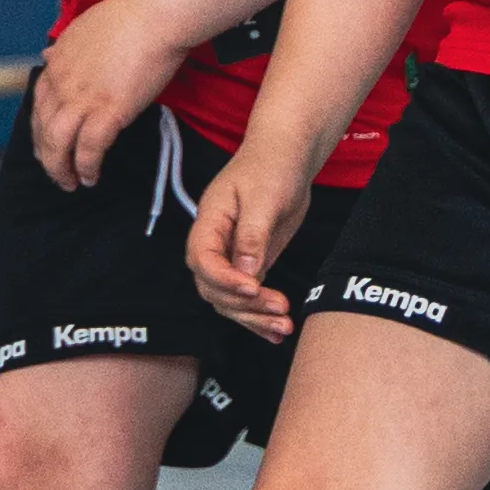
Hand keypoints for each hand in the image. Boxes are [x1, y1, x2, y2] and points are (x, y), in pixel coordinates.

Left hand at [27, 0, 186, 192]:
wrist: (152, 15)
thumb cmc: (128, 19)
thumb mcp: (82, 30)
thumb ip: (64, 49)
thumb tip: (48, 54)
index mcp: (56, 64)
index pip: (37, 105)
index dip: (38, 130)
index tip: (44, 145)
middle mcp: (61, 83)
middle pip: (42, 129)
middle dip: (46, 157)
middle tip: (55, 173)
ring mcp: (82, 98)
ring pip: (57, 143)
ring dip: (60, 168)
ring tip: (70, 183)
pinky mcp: (108, 110)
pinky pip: (89, 148)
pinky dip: (86, 166)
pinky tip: (91, 177)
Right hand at [184, 151, 310, 336]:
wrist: (286, 158)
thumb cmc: (271, 168)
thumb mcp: (263, 198)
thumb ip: (252, 236)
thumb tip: (245, 271)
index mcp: (209, 223)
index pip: (202, 260)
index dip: (224, 279)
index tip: (254, 287)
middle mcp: (214, 243)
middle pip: (213, 287)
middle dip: (244, 304)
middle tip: (279, 309)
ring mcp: (231, 256)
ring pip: (229, 299)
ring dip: (254, 317)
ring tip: (284, 327)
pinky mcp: (251, 263)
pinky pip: (248, 297)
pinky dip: (260, 316)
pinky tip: (276, 332)